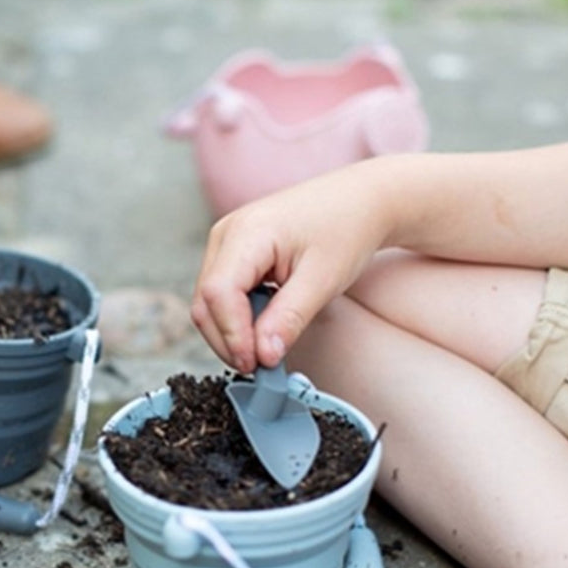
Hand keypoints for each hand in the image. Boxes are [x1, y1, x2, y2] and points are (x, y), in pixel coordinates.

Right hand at [190, 161, 393, 373]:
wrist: (361, 200)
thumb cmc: (347, 229)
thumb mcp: (322, 280)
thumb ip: (288, 319)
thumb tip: (262, 356)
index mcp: (247, 232)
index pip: (218, 293)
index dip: (232, 334)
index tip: (256, 364)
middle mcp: (227, 233)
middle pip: (205, 302)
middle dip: (228, 340)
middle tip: (260, 367)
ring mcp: (226, 242)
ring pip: (209, 302)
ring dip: (232, 332)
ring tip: (266, 350)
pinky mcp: (233, 252)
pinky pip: (222, 294)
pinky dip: (238, 318)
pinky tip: (265, 327)